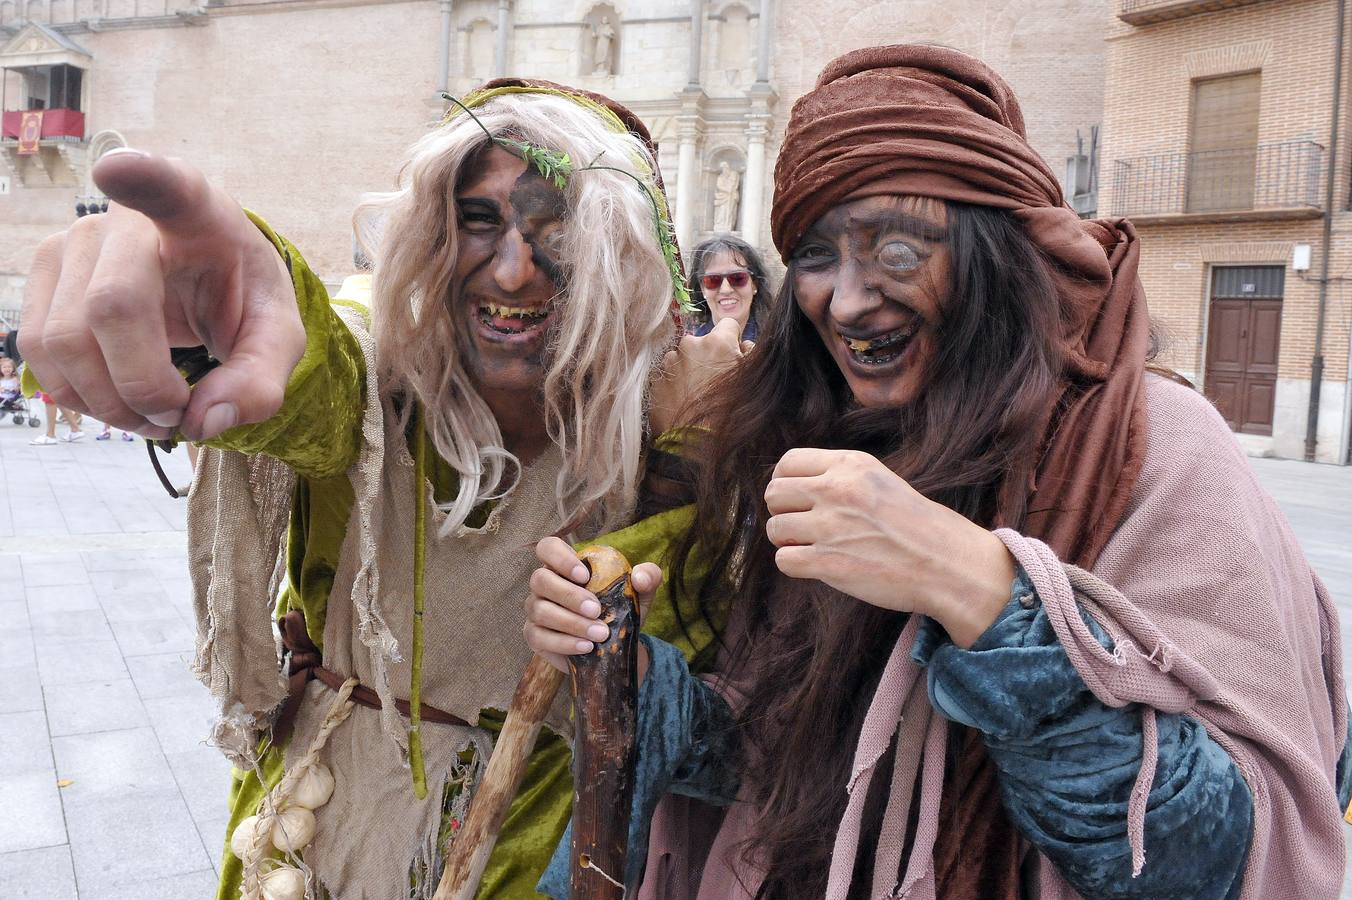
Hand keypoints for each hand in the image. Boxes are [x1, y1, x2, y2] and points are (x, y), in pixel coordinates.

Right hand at [18, 149, 303, 441]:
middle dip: (143, 385)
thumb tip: (203, 421)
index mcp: (198, 214)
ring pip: (63, 341)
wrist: (210, 284)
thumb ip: (259, 381)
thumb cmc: (243, 298)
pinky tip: (120, 401)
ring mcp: (70, 244)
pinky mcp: (41, 278)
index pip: (167, 186)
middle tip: (181, 413)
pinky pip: (38, 352)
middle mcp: (122, 220)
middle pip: (110, 308)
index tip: (120, 170)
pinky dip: (80, 397)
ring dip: (109, 403)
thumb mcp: (277, 338)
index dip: (141, 176)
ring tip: (156, 414)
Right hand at [524, 536, 661, 676]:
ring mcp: (536, 610)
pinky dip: (564, 643)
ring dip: (572, 623)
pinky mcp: (535, 636)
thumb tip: (640, 577)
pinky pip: (539, 637)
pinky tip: (586, 647)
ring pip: (540, 610)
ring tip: (600, 633)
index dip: (560, 557)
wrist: (616, 645)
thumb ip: (648, 576)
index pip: (548, 548)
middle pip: (540, 579)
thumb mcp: (641, 592)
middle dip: (569, 595)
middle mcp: (545, 585)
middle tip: (596, 610)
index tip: (584, 575)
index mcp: (564, 566)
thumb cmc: (621, 609)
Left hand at [649, 316, 752, 433]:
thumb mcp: (753, 383)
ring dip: (692, 369)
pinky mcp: (656, 380)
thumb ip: (752, 356)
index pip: (729, 324)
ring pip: (685, 358)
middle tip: (715, 381)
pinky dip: (677, 384)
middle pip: (704, 342)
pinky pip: (670, 375)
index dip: (733, 339)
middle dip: (710, 356)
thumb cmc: (730, 415)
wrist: (695, 446)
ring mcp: (670, 362)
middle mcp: (690, 345)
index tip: (734, 355)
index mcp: (717, 342)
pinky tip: (685, 402)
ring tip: (698, 395)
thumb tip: (743, 346)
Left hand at [763, 448, 1015, 647]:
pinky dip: (794, 565)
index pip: (787, 463)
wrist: (946, 563)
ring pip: (774, 528)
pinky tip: (815, 565)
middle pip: (773, 493)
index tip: (796, 499)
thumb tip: (793, 487)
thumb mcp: (879, 481)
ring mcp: (830, 526)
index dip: (785, 483)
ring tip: (811, 547)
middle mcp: (837, 490)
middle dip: (781, 511)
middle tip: (801, 526)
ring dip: (786, 541)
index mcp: (850, 465)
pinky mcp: (828, 562)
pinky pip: (783, 560)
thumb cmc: (915, 525)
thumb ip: (840, 478)